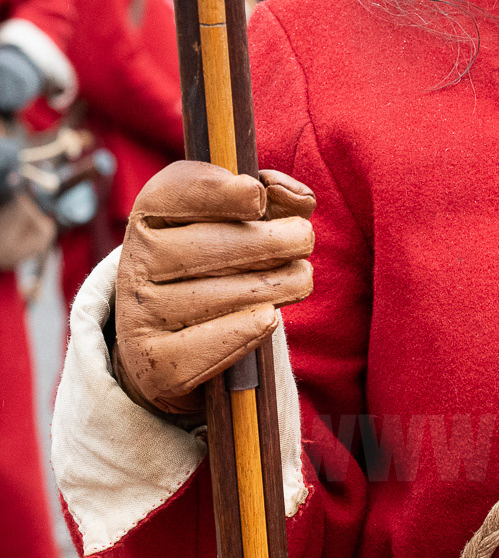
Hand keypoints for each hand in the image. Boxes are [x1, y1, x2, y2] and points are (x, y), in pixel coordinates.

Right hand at [114, 161, 314, 414]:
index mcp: (149, 219)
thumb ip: (276, 200)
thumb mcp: (242, 225)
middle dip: (270, 240)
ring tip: (300, 279)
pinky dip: (246, 331)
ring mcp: (140, 317)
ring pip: (219, 296)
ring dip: (277, 286)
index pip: (171, 194)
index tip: (257, 195)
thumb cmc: (221, 270)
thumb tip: (299, 198)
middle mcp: (135, 265)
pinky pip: (208, 344)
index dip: (216, 192)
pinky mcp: (156, 365)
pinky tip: (269, 318)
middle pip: (206, 248)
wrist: (176, 345)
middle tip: (304, 238)